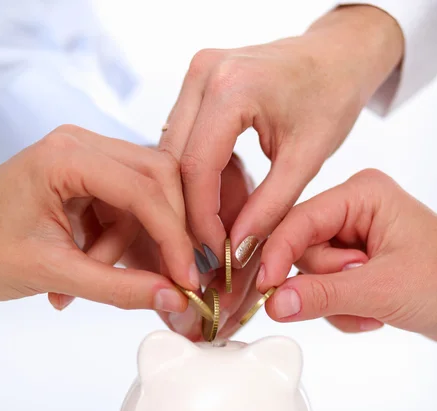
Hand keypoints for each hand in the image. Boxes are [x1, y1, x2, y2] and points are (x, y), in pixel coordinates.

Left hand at [0, 125, 198, 312]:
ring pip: (145, 202)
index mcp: (67, 156)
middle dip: (166, 234)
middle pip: (157, 182)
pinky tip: (87, 269)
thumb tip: (174, 298)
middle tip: (171, 278)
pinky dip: (116, 246)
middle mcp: (81, 147)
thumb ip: (118, 288)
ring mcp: (86, 163)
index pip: (144, 190)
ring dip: (128, 248)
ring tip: (85, 279)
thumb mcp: (52, 273)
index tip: (187, 279)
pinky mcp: (87, 184)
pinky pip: (125, 213)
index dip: (173, 238)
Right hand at [160, 5, 402, 271]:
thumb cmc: (333, 96)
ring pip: (172, 152)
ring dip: (188, 194)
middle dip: (189, 211)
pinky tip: (216, 199)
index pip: (196, 168)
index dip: (201, 220)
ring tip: (214, 229)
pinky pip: (183, 139)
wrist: (339, 55)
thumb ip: (269, 208)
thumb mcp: (306, 159)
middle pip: (175, 161)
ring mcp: (197, 75)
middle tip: (210, 250)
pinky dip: (195, 174)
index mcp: (231, 88)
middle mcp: (204, 74)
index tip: (216, 253)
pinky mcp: (199, 84)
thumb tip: (238, 250)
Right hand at [258, 169, 436, 340]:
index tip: (267, 286)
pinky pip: (322, 288)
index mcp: (363, 194)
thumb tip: (276, 302)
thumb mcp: (382, 289)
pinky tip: (372, 311)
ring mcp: (352, 237)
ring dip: (335, 301)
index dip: (279, 254)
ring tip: (372, 307)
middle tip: (359, 294)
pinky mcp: (352, 262)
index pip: (300, 220)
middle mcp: (354, 210)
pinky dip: (342, 308)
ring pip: (309, 274)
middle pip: (301, 250)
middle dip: (326, 283)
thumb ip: (324, 295)